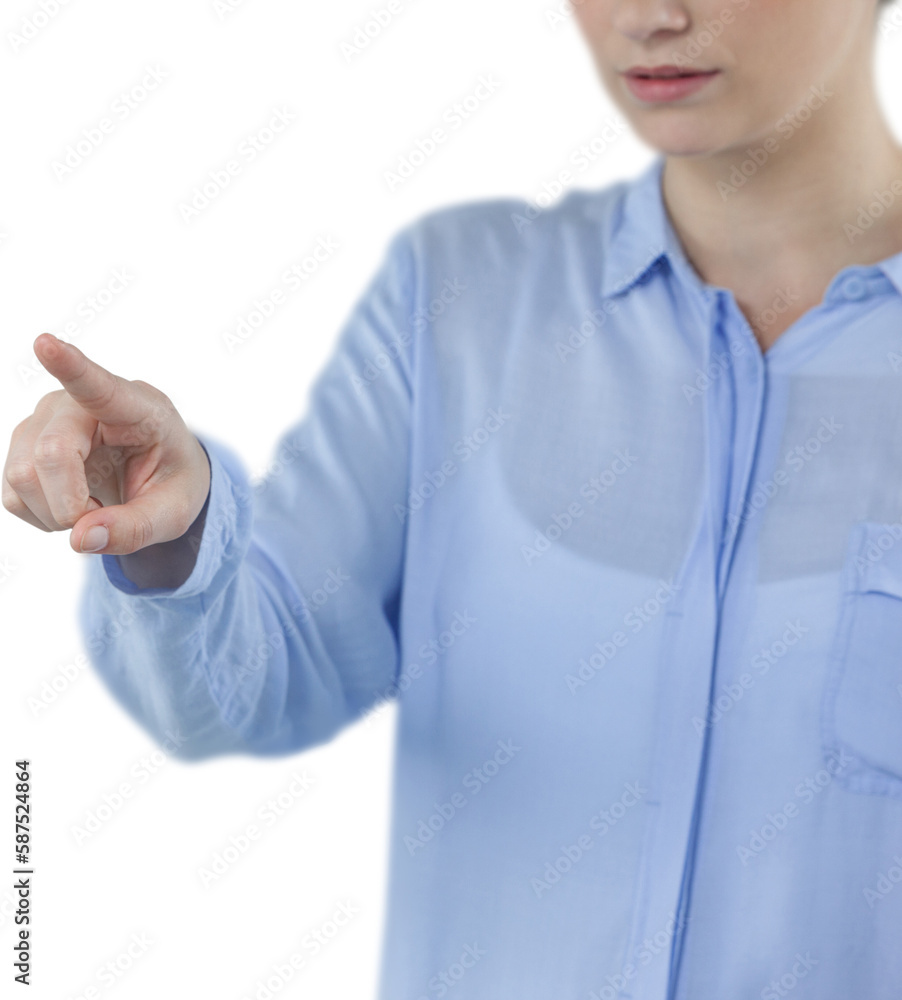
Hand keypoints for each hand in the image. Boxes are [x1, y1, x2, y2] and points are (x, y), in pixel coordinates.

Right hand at [2, 333, 210, 555]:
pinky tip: (70, 503)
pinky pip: (12, 493)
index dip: (70, 366)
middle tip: (102, 517)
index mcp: (139, 408)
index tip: (46, 344)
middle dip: (70, 504)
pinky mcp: (24, 442)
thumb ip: (136, 527)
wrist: (158, 474)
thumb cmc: (172, 480)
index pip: (99, 386)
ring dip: (56, 513)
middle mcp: (83, 403)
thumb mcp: (174, 511)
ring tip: (94, 506)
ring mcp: (46, 418)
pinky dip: (41, 515)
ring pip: (23, 474)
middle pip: (52, 452)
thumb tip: (82, 539)